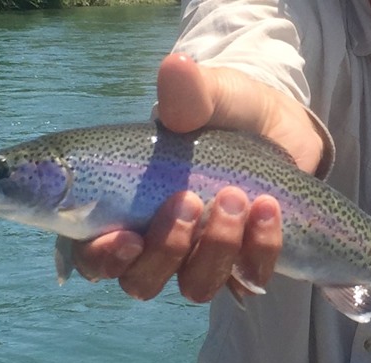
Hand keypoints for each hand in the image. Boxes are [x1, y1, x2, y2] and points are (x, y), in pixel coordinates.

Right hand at [72, 53, 323, 301]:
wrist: (278, 128)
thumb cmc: (226, 113)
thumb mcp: (209, 96)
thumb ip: (189, 93)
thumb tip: (175, 68)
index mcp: (126, 208)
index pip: (93, 253)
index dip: (102, 258)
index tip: (125, 236)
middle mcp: (158, 242)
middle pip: (141, 281)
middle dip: (165, 249)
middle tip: (189, 200)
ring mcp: (202, 258)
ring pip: (194, 286)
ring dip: (214, 248)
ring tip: (235, 199)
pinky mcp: (244, 263)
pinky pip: (247, 278)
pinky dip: (259, 248)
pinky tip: (269, 210)